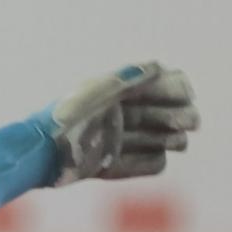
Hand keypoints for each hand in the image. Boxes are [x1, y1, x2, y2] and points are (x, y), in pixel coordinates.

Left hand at [0, 62, 198, 208]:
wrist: (40, 153)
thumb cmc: (66, 117)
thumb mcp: (98, 92)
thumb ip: (128, 78)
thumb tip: (159, 66)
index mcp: (113, 94)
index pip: (154, 88)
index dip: (174, 89)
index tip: (188, 95)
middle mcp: (115, 117)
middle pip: (158, 114)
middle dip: (178, 116)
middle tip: (191, 122)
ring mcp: (111, 141)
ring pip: (152, 140)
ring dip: (170, 139)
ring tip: (179, 142)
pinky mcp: (106, 165)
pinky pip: (138, 165)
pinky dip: (151, 163)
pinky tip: (161, 160)